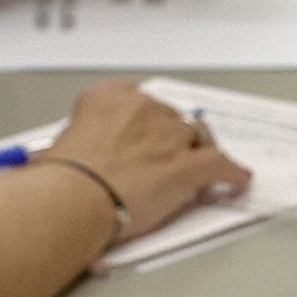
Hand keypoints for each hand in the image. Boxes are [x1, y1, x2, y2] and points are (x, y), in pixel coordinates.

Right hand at [43, 80, 247, 254]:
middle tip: (159, 162)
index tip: (138, 135)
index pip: (133, 100)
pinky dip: (231, 174)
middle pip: (169, 118)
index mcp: (108, 97)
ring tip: (197, 169)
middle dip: (168, 139)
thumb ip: (81, 143)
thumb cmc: (58, 180)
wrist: (71, 199)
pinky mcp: (188, 167)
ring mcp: (170, 136)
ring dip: (197, 152)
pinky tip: (237, 181)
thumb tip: (80, 160)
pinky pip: (220, 165)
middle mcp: (144, 109)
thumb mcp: (60, 145)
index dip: (140, 123)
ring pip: (197, 137)